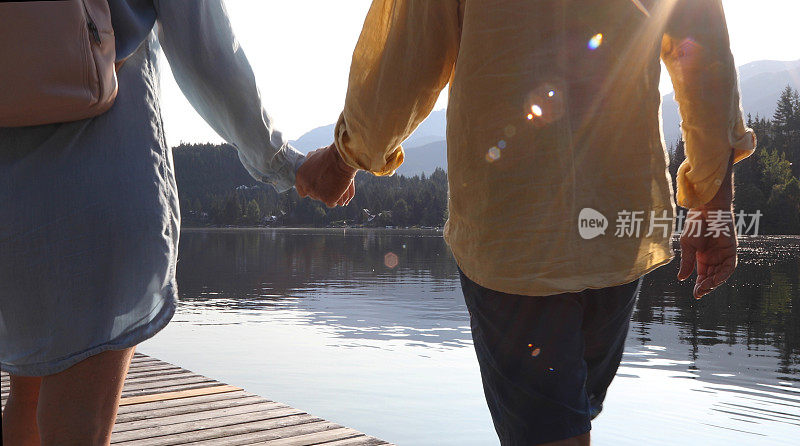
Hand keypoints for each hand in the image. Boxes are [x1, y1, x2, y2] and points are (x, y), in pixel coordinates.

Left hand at [295, 144, 356, 207]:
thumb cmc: (330, 155)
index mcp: (301, 176)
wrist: (342, 159)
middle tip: (329, 184)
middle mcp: (307, 187)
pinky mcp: (328, 200)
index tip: (317, 186)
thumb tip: (307, 159)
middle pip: (313, 195)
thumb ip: (309, 160)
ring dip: (328, 194)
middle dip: (320, 191)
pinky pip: (331, 203)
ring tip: (336, 185)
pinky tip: (339, 191)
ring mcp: (317, 194)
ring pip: (323, 199)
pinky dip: (336, 199)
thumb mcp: (315, 154)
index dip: (310, 188)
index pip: (302, 190)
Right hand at [677, 157, 735, 298]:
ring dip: (714, 283)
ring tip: (705, 288)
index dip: (700, 286)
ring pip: (721, 274)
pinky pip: (729, 267)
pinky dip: (722, 275)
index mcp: (703, 257)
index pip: (703, 275)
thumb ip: (687, 262)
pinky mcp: (731, 250)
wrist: (706, 209)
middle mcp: (715, 257)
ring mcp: (724, 254)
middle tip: (699, 293)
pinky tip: (714, 280)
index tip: (695, 295)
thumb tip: (681, 278)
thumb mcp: (688, 246)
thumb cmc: (695, 225)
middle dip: (706, 287)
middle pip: (713, 277)